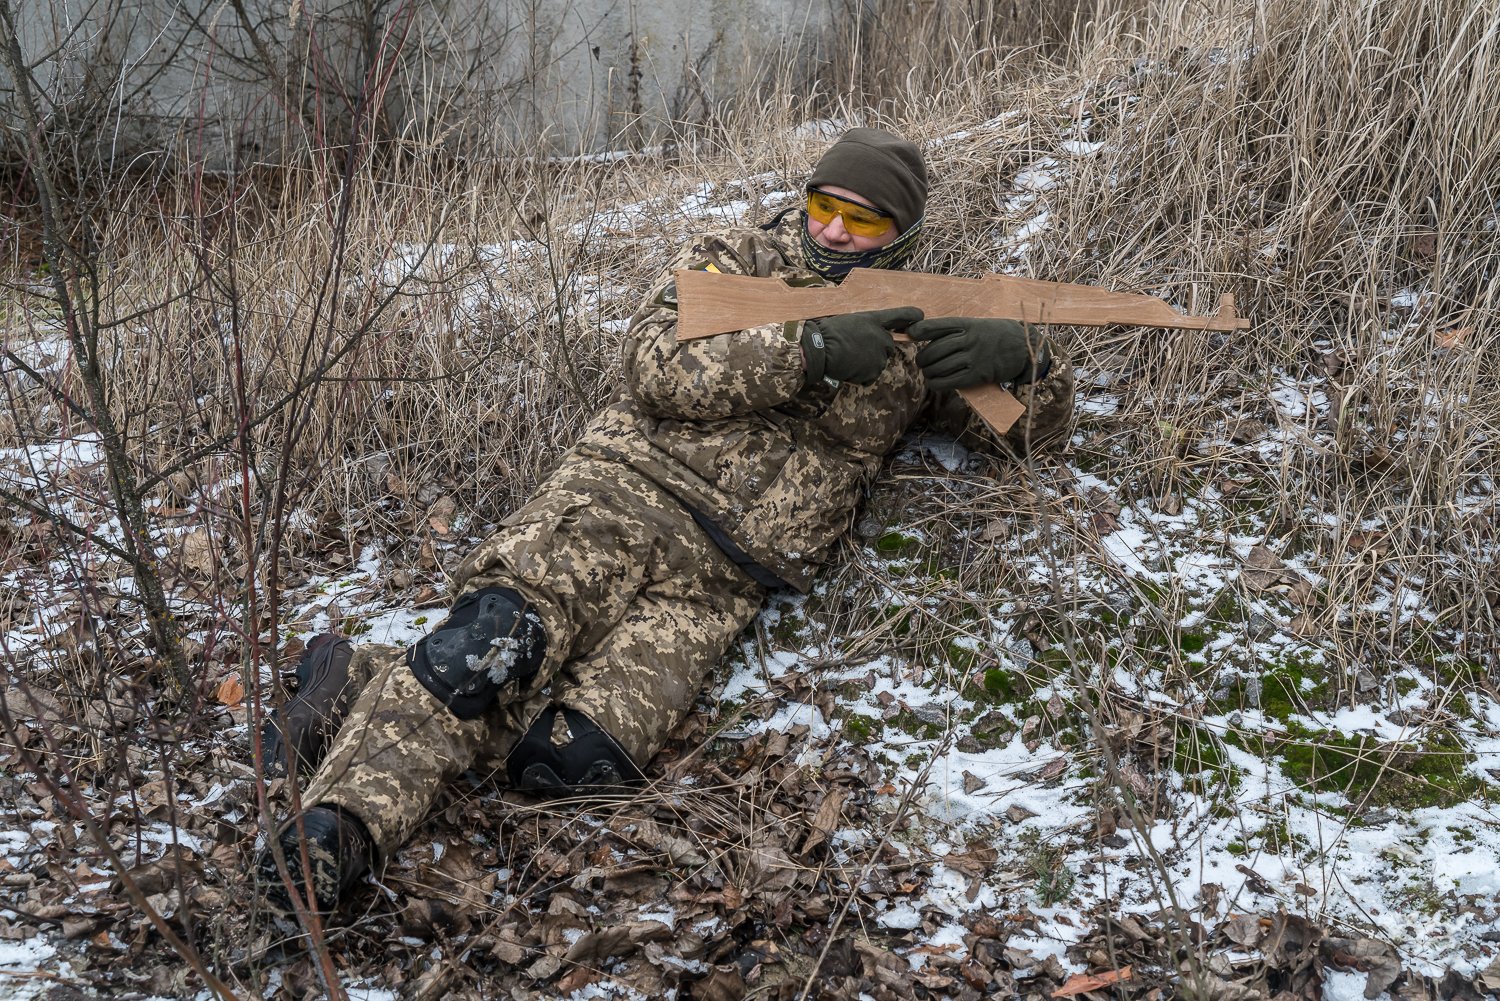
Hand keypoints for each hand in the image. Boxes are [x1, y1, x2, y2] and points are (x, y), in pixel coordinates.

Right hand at [802, 306, 922, 385]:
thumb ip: (866, 328)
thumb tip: (873, 336)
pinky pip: (870, 376)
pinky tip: (847, 368)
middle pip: (888, 347)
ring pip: (878, 363)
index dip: (911, 315)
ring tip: (847, 359)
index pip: (899, 315)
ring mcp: (879, 354)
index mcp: (873, 320)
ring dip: (866, 365)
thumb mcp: (849, 322)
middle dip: (876, 350)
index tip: (920, 316)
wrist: (819, 350)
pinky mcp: (874, 370)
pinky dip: (860, 376)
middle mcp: (881, 336)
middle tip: (854, 350)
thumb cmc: (827, 334)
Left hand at [907, 316, 1047, 389]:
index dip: (920, 330)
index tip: (909, 333)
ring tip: (928, 372)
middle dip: (923, 358)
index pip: (938, 325)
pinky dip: (937, 383)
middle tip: (921, 362)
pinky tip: (933, 382)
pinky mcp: (977, 375)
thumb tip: (928, 336)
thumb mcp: (978, 324)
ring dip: (928, 372)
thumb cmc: (996, 335)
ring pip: (940, 367)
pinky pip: (950, 381)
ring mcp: (974, 358)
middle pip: (934, 350)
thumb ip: (957, 329)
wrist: (1024, 347)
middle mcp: (970, 340)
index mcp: (968, 324)